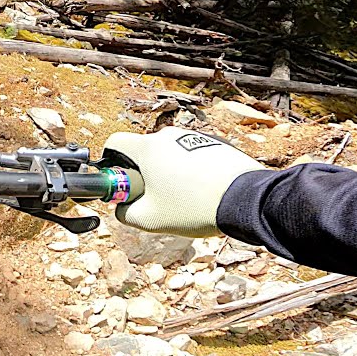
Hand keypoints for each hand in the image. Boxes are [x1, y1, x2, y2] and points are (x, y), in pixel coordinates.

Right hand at [102, 127, 266, 237]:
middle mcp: (169, 135)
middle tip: (154, 198)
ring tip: (184, 199)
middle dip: (143, 173)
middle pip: (144, 150)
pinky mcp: (215, 144)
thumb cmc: (194, 207)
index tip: (121, 180)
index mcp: (149, 148)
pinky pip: (192, 155)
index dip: (110, 161)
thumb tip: (122, 207)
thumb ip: (125, 212)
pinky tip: (202, 192)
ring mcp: (194, 137)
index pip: (115, 141)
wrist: (245, 200)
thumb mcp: (150, 220)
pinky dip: (191, 170)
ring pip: (169, 153)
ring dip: (168, 172)